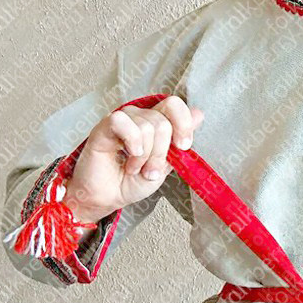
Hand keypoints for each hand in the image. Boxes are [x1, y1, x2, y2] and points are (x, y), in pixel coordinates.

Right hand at [62, 95, 203, 222]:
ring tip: (134, 167)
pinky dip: (131, 143)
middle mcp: (140, 118)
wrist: (108, 197)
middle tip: (149, 170)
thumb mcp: (164, 166)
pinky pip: (123, 122)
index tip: (183, 146)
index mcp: (156, 124)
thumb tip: (198, 114)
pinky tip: (127, 155)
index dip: (183, 123)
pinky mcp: (104, 126)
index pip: (174, 105)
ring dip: (144, 156)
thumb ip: (178, 141)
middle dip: (160, 153)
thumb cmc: (131, 182)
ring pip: (146, 126)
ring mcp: (123, 121)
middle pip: (163, 122)